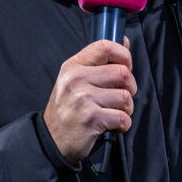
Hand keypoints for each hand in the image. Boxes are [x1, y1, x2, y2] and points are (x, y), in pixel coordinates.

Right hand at [43, 38, 136, 164]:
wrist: (52, 139)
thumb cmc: (67, 109)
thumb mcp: (75, 80)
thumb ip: (98, 62)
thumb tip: (124, 41)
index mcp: (73, 67)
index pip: (104, 47)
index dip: (123, 54)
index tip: (126, 65)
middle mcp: (76, 79)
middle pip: (122, 73)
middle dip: (130, 87)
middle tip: (121, 97)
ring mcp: (83, 99)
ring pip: (125, 97)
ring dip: (127, 109)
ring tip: (114, 113)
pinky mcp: (92, 118)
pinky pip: (123, 118)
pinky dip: (123, 125)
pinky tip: (112, 126)